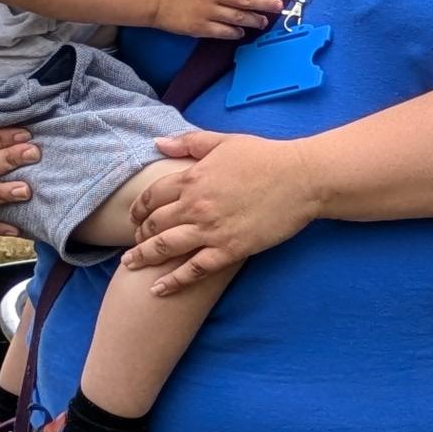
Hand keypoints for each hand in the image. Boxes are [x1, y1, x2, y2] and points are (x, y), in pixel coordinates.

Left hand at [122, 130, 318, 293]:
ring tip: (131, 266)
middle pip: (153, 224)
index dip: (138, 209)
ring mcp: (211, 230)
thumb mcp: (224, 141)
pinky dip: (174, 281)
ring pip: (166, 247)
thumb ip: (188, 142)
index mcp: (192, 178)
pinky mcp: (230, 249)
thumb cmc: (266, 157)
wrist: (302, 178)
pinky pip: (194, 269)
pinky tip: (159, 289)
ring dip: (144, 257)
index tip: (134, 218)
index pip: (151, 197)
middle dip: (138, 235)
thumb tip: (158, 143)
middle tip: (134, 243)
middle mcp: (195, 206)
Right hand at [149, 0, 280, 40]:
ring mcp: (206, 12)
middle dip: (265, 4)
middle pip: (246, 0)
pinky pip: (224, 32)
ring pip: (238, 18)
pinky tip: (242, 31)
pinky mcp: (200, 27)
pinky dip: (236, 32)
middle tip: (277, 8)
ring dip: (255, 20)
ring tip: (263, 22)